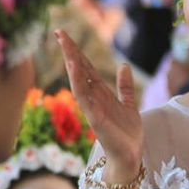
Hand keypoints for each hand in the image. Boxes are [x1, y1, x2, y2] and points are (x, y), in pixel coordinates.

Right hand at [55, 29, 143, 182]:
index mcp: (101, 93)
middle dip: (70, 50)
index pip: (86, 67)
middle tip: (59, 31)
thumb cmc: (127, 134)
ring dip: (71, 61)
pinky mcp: (95, 117)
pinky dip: (78, 81)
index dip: (77, 51)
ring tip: (64, 43)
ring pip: (78, 79)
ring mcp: (92, 107)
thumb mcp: (129, 104)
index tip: (65, 35)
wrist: (130, 156)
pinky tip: (74, 67)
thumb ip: (125, 87)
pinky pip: (84, 96)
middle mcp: (93, 97)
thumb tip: (124, 66)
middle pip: (79, 69)